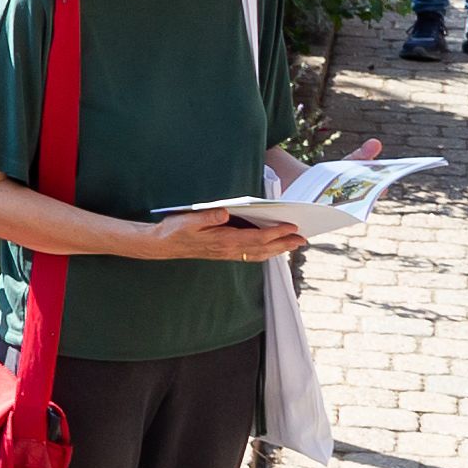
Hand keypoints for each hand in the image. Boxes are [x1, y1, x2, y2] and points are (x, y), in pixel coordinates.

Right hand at [144, 205, 307, 263]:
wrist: (164, 245)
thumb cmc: (176, 229)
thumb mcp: (189, 218)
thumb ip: (209, 215)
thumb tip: (226, 211)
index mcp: (223, 240)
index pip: (256, 237)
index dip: (276, 233)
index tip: (291, 226)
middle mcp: (229, 249)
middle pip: (263, 249)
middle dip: (284, 244)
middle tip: (303, 239)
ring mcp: (228, 253)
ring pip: (259, 254)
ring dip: (278, 250)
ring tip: (293, 244)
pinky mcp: (225, 253)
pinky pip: (251, 255)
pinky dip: (266, 252)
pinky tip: (272, 249)